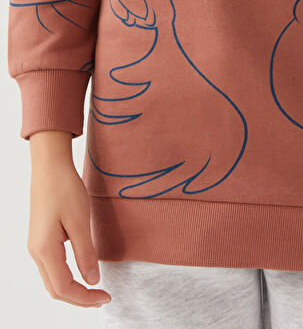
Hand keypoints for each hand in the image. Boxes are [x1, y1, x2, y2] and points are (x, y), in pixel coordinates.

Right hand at [27, 130, 110, 307]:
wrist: (49, 165)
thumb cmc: (64, 188)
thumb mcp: (80, 220)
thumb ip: (86, 253)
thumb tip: (92, 280)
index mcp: (45, 250)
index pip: (64, 288)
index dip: (85, 298)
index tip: (105, 297)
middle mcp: (36, 252)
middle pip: (55, 289)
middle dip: (78, 299)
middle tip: (102, 298)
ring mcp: (36, 246)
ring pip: (51, 280)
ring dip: (72, 289)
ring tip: (94, 290)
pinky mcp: (40, 238)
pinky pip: (51, 268)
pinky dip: (66, 277)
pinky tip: (80, 273)